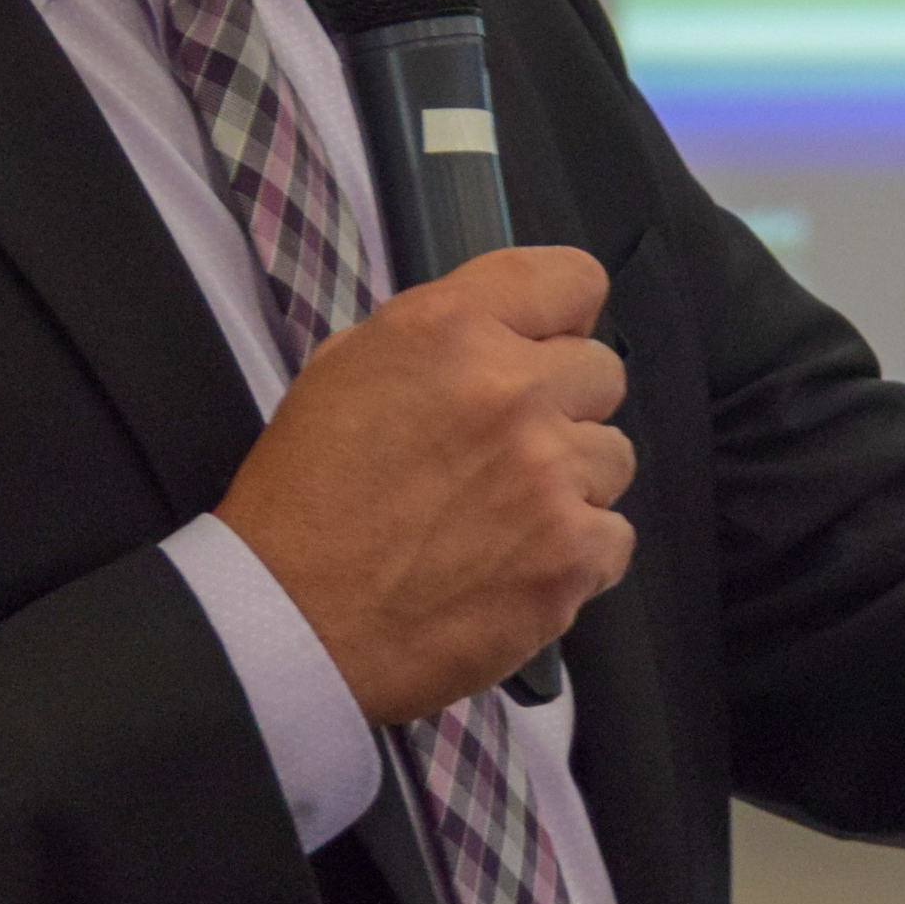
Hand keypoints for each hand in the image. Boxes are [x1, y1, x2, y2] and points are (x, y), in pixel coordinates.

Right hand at [216, 246, 633, 723]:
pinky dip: (574, 556)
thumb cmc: (304, 503)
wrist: (291, 623)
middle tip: (504, 451)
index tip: (548, 345)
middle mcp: (510, 390)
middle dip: (563, 406)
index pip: (572, 280)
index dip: (563, 316)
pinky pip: (614, 536)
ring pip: (613, 457)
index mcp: (449, 330)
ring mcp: (549, 474)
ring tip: (501, 518)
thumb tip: (504, 333)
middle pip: (602, 372)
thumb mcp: (343, 372)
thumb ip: (437, 338)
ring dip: (571, 483)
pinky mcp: (571, 555)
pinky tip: (513, 566)